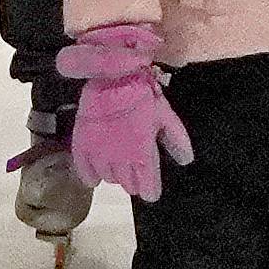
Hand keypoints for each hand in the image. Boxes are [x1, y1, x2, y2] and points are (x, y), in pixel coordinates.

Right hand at [60, 22, 188, 206]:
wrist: (113, 77)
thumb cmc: (143, 96)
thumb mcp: (166, 116)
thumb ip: (176, 140)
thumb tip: (186, 161)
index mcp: (142, 153)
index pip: (147, 184)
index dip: (150, 190)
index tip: (152, 192)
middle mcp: (119, 159)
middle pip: (127, 184)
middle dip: (134, 182)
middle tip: (137, 177)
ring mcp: (98, 153)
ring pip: (108, 178)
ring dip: (116, 176)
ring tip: (120, 168)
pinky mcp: (82, 146)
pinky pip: (84, 171)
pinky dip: (90, 177)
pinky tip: (95, 179)